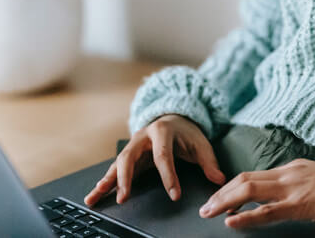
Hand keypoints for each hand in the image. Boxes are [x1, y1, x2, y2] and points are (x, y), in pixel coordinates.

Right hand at [83, 114, 225, 206]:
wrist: (173, 118)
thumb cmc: (187, 133)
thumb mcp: (201, 143)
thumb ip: (209, 161)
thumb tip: (219, 178)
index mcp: (162, 131)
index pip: (163, 155)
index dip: (168, 175)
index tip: (174, 194)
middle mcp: (142, 136)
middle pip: (130, 156)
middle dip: (126, 177)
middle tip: (124, 197)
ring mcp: (133, 145)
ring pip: (117, 163)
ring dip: (107, 180)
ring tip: (96, 196)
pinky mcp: (128, 155)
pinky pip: (114, 169)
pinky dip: (104, 182)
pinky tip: (94, 195)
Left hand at [197, 158, 314, 228]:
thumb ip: (298, 183)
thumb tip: (285, 194)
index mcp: (291, 167)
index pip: (253, 175)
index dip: (232, 186)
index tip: (219, 197)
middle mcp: (287, 173)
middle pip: (244, 179)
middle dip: (221, 193)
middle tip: (206, 207)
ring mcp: (291, 187)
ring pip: (248, 190)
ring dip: (224, 202)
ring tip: (209, 213)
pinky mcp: (299, 204)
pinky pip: (266, 211)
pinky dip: (246, 216)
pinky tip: (232, 221)